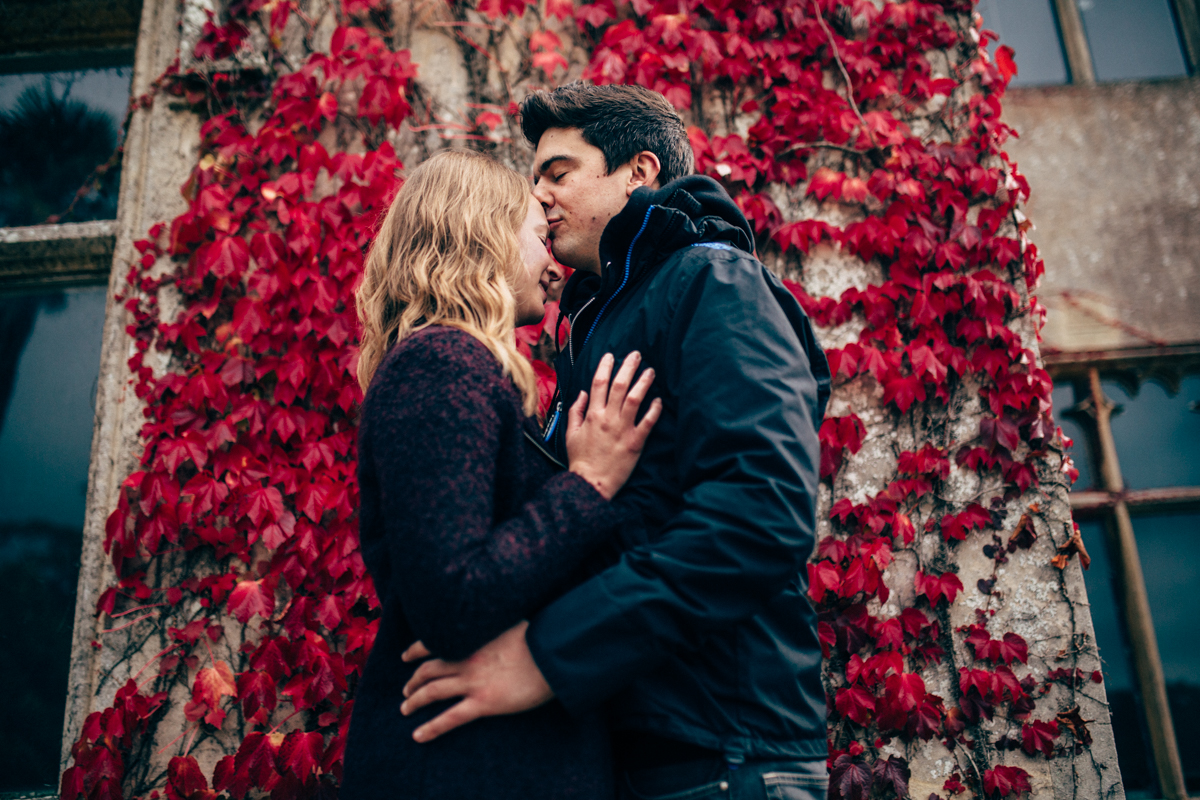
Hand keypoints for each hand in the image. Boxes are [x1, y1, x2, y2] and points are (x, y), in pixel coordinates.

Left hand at [399, 621, 552, 741]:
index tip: (406, 656)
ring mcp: (473, 682)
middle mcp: (466, 660)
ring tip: (405, 708)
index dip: (416, 650)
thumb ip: (499, 626)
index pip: (433, 642)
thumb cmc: (540, 636)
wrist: (553, 654)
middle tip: (406, 689)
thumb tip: (501, 624)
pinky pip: (450, 718)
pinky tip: (418, 736)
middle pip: (428, 670)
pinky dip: (431, 728)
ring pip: (432, 692)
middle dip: (413, 680)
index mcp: (472, 639)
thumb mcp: (514, 623)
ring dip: (414, 700)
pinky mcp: (483, 703)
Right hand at [566, 351, 661, 499]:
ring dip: (644, 382)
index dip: (606, 366)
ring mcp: (623, 429)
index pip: (599, 383)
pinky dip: (654, 409)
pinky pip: (648, 422)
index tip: (611, 355)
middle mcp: (608, 418)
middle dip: (628, 367)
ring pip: (635, 399)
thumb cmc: (580, 460)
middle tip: (636, 354)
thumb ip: (576, 411)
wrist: (590, 483)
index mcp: (592, 415)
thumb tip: (582, 393)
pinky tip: (659, 399)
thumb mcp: (570, 433)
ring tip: (650, 371)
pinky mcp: (635, 442)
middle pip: (620, 385)